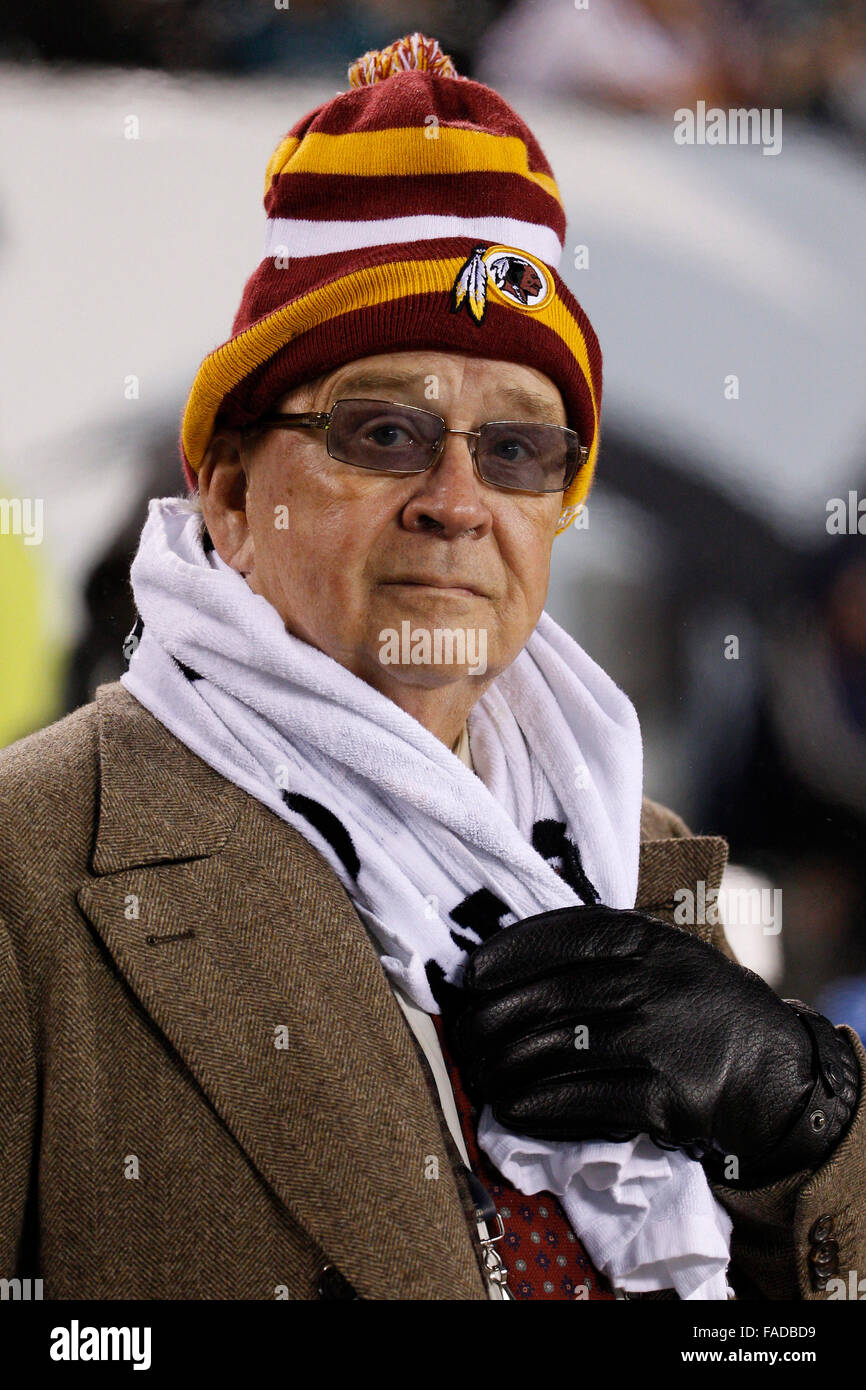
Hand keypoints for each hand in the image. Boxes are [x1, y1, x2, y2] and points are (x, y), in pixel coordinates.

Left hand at [448, 905, 856, 1178]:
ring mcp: (651, 1038)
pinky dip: (535, 1107)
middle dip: (487, 1023)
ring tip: (482, 1076)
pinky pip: (577, 1100)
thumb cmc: (698, 1005)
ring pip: (548, 1052)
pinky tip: (514, 1109)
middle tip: (464, 1040)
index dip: (504, 956)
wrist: (773, 1068)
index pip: (556, 937)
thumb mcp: (661, 953)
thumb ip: (601, 950)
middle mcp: (642, 982)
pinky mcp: (660, 1095)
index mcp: (639, 940)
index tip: (470, 976)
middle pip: (539, 1000)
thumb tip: (508, 964)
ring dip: (501, 1069)